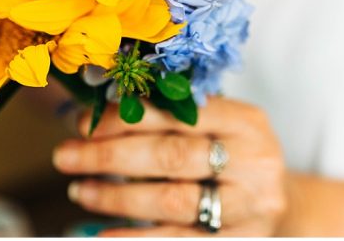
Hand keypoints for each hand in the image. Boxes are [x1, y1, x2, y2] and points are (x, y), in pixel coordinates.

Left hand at [52, 98, 287, 235]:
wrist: (278, 203)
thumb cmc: (232, 159)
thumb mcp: (218, 129)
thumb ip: (173, 119)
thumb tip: (96, 115)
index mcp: (247, 122)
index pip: (179, 114)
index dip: (126, 119)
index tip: (82, 123)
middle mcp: (255, 161)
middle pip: (173, 156)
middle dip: (110, 156)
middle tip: (65, 157)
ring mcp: (250, 205)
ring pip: (175, 200)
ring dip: (118, 197)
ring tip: (81, 191)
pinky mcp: (241, 240)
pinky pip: (181, 240)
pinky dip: (138, 237)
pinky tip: (105, 234)